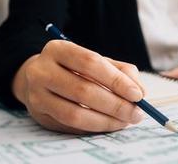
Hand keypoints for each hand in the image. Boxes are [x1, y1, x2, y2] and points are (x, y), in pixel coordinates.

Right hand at [12, 40, 145, 133]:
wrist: (41, 78)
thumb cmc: (77, 69)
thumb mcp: (99, 62)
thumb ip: (123, 73)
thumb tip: (141, 93)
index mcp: (59, 49)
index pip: (90, 63)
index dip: (116, 80)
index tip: (137, 95)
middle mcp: (42, 70)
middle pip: (83, 91)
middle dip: (116, 105)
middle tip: (136, 113)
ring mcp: (36, 94)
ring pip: (74, 113)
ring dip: (106, 121)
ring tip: (125, 121)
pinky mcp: (38, 114)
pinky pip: (70, 126)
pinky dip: (94, 127)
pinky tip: (109, 124)